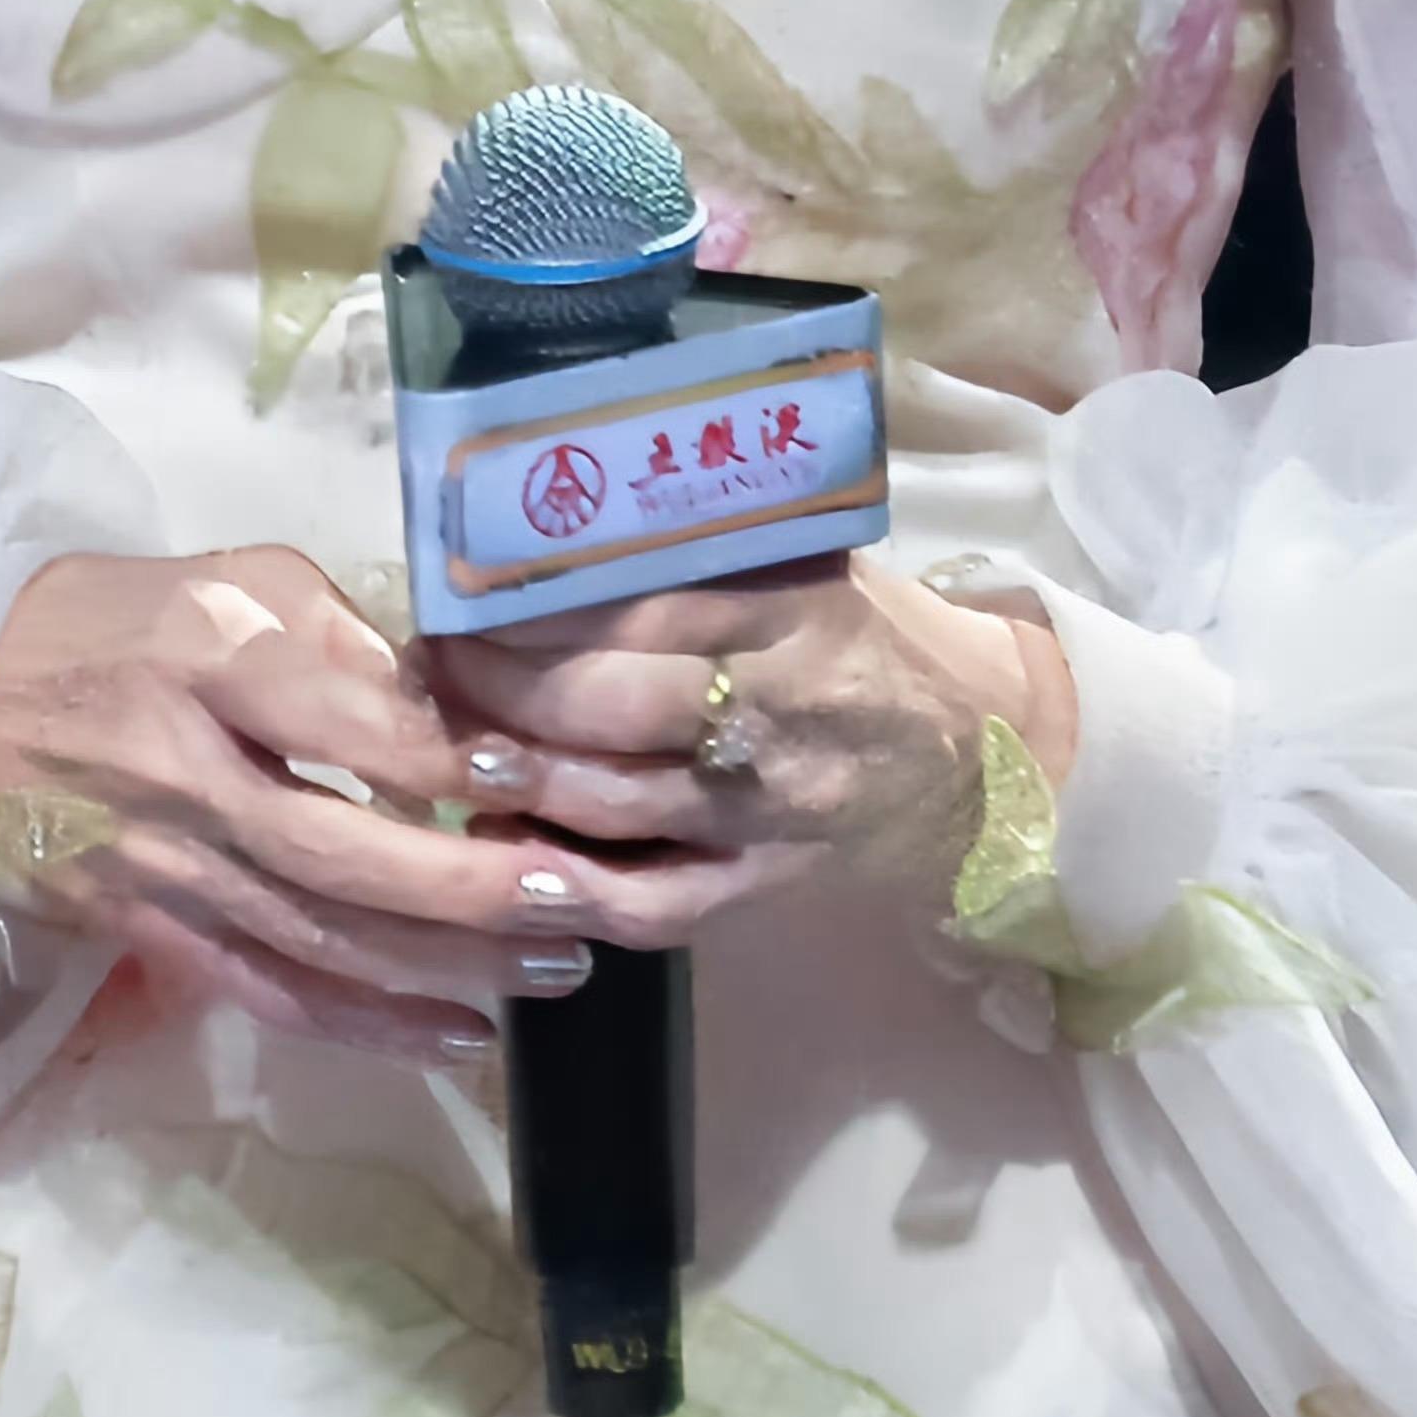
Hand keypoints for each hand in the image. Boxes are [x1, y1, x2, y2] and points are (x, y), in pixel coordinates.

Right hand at [0, 545, 771, 1065]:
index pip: (341, 720)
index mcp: (207, 663)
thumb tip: (461, 704)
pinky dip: (369, 1024)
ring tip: (557, 962)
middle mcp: (185, 777)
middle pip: (340, 853)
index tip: (535, 773)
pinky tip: (461, 1031)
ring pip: (320, 940)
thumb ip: (345, 634)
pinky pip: (271, 994)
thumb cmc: (127, 620)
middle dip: (470, 888)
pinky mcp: (151, 933)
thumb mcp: (235, 579)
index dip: (444, 755)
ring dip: (446, 964)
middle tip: (579, 896)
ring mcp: (164, 870)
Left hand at [424, 555, 1079, 923]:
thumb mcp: (805, 560)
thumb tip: (555, 511)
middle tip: (430, 669)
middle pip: (608, 710)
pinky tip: (507, 855)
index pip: (633, 612)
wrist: (985, 749)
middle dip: (499, 692)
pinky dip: (571, 888)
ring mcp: (768, 814)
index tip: (455, 595)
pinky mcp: (763, 888)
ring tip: (449, 750)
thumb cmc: (869, 631)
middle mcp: (775, 715)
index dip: (528, 612)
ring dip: (515, 784)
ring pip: (616, 807)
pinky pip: (654, 904)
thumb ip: (701, 545)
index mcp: (786, 615)